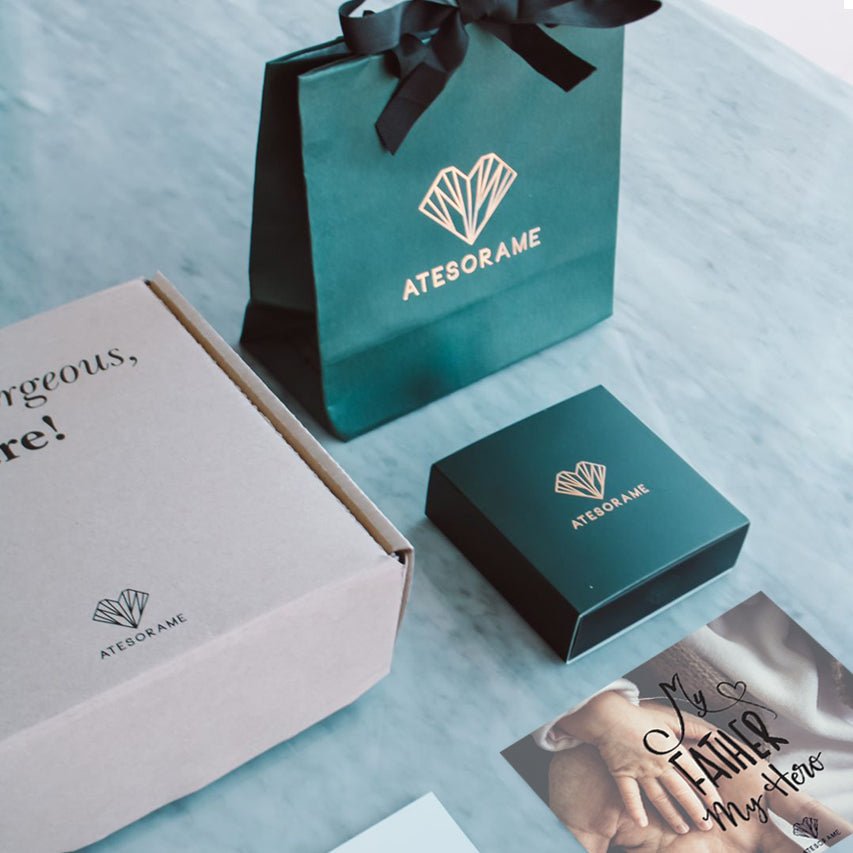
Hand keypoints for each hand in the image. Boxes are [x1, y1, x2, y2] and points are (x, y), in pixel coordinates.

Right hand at [555, 692, 715, 834]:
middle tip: (706, 826)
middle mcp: (658, 764)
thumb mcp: (670, 719)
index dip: (708, 792)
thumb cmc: (640, 716)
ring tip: (683, 829)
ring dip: (671, 815)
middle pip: (680, 791)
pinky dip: (634, 809)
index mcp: (672, 750)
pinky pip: (629, 794)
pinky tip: (641, 823)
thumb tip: (716, 735)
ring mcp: (640, 770)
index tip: (718, 808)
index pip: (695, 775)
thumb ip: (693, 729)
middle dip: (695, 810)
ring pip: (659, 797)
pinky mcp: (622, 773)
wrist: (608, 715)